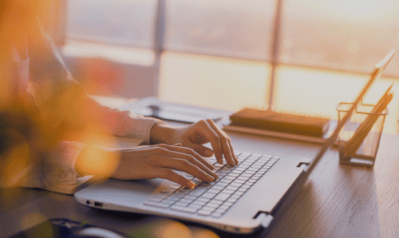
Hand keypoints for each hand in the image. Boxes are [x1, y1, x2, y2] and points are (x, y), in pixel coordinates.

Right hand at [76, 144, 218, 187]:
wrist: (113, 160)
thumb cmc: (132, 158)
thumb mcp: (151, 151)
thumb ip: (166, 150)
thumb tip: (179, 149)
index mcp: (164, 147)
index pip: (189, 152)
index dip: (202, 160)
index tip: (212, 169)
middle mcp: (163, 150)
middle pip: (190, 157)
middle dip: (205, 167)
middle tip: (215, 176)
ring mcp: (157, 158)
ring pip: (184, 164)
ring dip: (199, 173)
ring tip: (208, 180)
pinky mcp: (150, 168)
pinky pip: (170, 173)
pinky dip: (182, 179)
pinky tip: (190, 185)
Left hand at [150, 119, 237, 164]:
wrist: (175, 135)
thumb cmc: (178, 140)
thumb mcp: (185, 146)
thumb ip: (197, 150)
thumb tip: (212, 154)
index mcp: (202, 125)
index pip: (214, 138)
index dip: (219, 151)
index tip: (220, 163)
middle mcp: (209, 123)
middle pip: (222, 138)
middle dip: (228, 152)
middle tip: (232, 164)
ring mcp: (213, 127)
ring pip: (225, 139)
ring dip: (230, 151)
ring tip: (234, 163)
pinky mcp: (214, 132)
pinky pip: (224, 141)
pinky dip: (228, 150)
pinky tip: (233, 158)